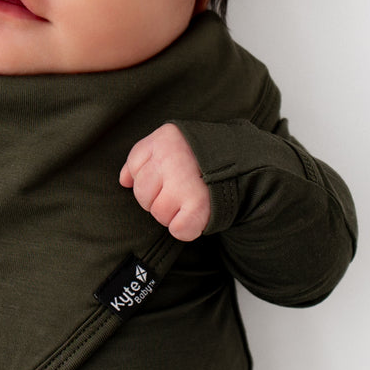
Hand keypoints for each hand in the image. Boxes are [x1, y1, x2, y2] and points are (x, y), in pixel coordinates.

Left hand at [119, 124, 210, 241]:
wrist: (245, 163)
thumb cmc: (202, 158)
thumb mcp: (171, 143)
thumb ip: (143, 158)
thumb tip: (124, 180)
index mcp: (163, 139)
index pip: (134, 169)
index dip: (149, 179)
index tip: (167, 176)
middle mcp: (171, 158)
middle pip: (142, 195)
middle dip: (158, 199)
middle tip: (180, 191)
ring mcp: (184, 182)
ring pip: (159, 214)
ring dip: (173, 215)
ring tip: (190, 200)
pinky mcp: (198, 205)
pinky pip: (178, 229)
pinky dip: (187, 229)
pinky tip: (196, 214)